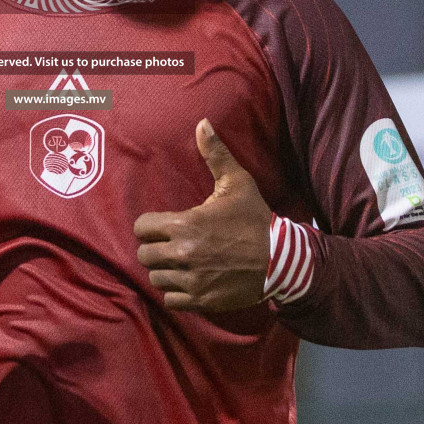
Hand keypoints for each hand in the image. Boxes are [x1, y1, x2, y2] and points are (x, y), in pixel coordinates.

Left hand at [133, 119, 273, 312]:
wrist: (281, 260)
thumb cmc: (255, 219)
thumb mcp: (237, 183)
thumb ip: (215, 154)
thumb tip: (202, 123)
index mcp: (186, 224)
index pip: (142, 228)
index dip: (149, 225)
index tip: (161, 226)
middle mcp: (183, 254)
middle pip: (144, 255)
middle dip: (154, 248)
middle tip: (169, 245)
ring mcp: (191, 280)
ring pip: (156, 278)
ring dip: (164, 271)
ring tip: (177, 263)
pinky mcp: (201, 300)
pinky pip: (171, 300)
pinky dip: (175, 293)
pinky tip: (187, 281)